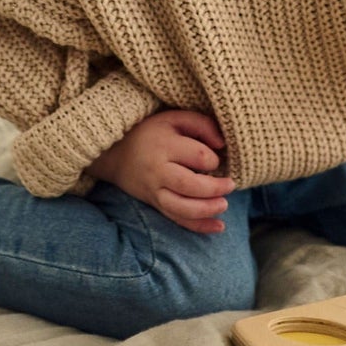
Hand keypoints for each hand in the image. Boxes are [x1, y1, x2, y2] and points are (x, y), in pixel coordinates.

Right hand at [87, 109, 234, 235]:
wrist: (115, 153)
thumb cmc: (152, 132)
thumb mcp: (174, 118)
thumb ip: (201, 124)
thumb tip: (222, 143)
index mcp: (165, 145)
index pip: (198, 156)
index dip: (214, 159)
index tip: (217, 157)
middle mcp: (158, 170)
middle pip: (189, 185)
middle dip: (214, 188)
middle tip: (231, 185)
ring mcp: (154, 190)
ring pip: (181, 207)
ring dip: (207, 210)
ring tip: (224, 205)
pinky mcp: (154, 203)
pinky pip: (176, 218)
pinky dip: (198, 226)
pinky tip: (218, 226)